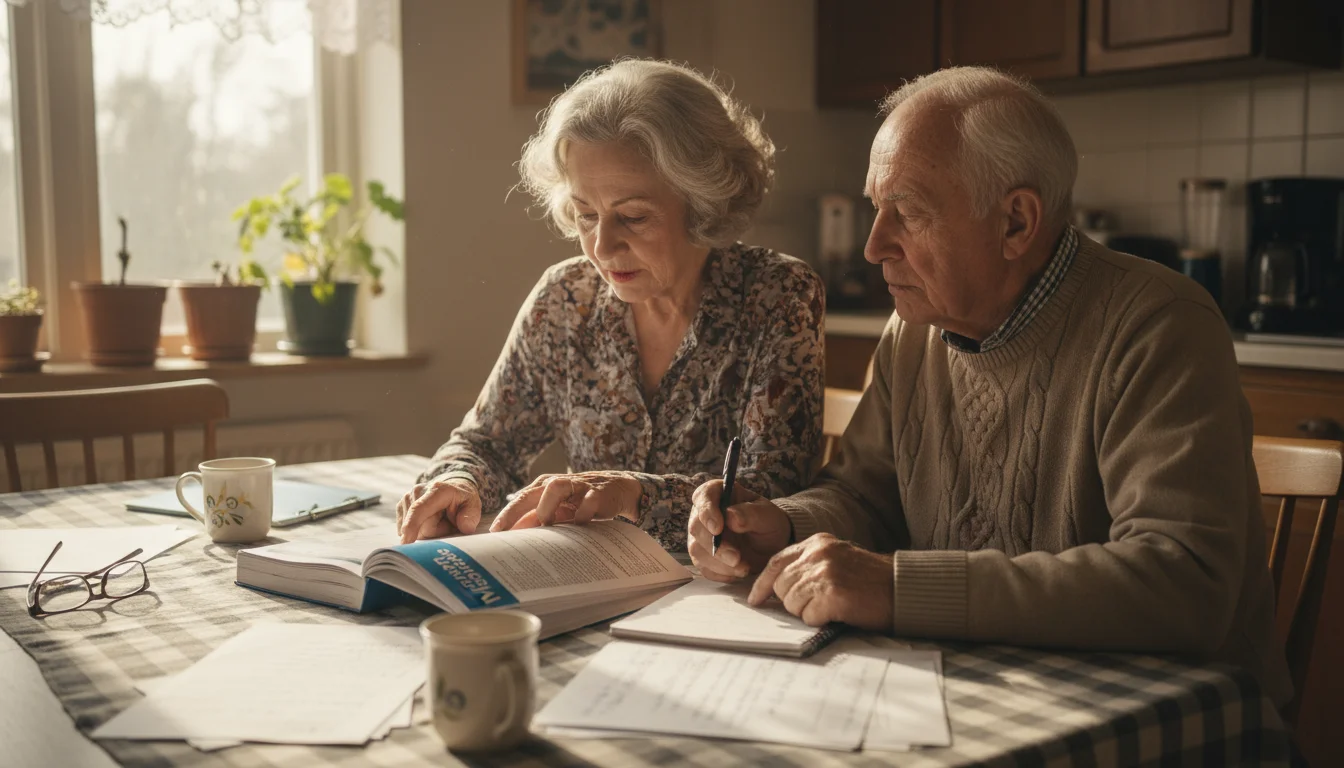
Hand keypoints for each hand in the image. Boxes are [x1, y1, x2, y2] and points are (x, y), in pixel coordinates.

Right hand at [397, 478, 481, 543]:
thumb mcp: (473, 506)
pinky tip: (427, 520)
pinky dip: (417, 528)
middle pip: (419, 526)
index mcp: (438, 490)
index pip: (419, 509)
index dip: (411, 526)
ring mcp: (408, 497)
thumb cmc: (462, 500)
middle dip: (433, 532)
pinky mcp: (402, 505)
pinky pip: (405, 527)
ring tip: (438, 520)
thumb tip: (466, 528)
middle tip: (447, 523)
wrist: (453, 487)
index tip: (406, 542)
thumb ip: (470, 517)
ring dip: (425, 530)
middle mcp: (419, 491)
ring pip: (412, 528)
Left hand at [489, 472, 641, 531]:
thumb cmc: (581, 502)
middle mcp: (558, 483)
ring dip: (547, 506)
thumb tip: (513, 539)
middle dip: (515, 512)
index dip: (506, 516)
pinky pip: (587, 501)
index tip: (493, 534)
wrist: (618, 489)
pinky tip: (579, 524)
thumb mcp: (558, 511)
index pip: (520, 500)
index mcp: (545, 487)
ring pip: (556, 488)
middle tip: (504, 531)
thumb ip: (538, 521)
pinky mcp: (598, 492)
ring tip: (544, 524)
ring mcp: (578, 486)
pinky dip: (582, 513)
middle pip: (531, 493)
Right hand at [687, 480, 791, 581]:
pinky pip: (704, 568)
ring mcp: (701, 537)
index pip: (703, 496)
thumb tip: (730, 516)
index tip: (717, 528)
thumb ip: (751, 514)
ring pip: (696, 550)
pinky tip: (739, 571)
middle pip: (696, 527)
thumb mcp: (768, 516)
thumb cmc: (768, 524)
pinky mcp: (704, 558)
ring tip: (743, 567)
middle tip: (736, 557)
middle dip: (715, 545)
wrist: (772, 546)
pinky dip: (721, 573)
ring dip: (719, 563)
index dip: (706, 512)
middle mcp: (704, 514)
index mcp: (719, 494)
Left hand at [747, 533, 893, 629]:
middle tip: (818, 603)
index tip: (755, 599)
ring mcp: (824, 573)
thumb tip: (776, 588)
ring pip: (791, 603)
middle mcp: (818, 554)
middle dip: (792, 601)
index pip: (776, 562)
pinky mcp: (832, 595)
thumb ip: (808, 566)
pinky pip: (808, 617)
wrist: (903, 589)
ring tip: (832, 605)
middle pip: (780, 585)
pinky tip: (838, 612)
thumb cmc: (872, 580)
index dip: (763, 584)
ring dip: (808, 611)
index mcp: (817, 542)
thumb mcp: (837, 559)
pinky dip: (820, 620)